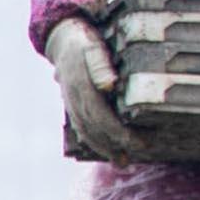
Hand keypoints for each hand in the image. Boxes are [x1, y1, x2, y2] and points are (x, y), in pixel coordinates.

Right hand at [46, 18, 140, 158]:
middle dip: (112, 147)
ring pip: (85, 131)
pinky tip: (102, 148)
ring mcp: (71, 103)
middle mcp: (75, 99)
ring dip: (102, 149)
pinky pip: (80, 126)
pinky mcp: (71, 103)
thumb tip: (110, 86)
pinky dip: (91, 140)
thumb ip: (100, 66)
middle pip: (94, 130)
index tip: (138, 143)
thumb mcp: (93, 47)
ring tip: (118, 161)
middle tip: (129, 161)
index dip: (120, 134)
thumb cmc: (83, 41)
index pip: (102, 118)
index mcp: (82, 88)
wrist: (61, 37)